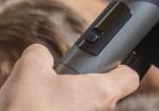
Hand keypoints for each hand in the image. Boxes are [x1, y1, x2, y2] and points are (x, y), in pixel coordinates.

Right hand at [0, 44, 139, 110]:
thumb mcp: (28, 70)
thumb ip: (40, 53)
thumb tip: (41, 54)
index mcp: (99, 92)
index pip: (130, 77)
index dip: (123, 65)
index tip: (112, 62)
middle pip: (105, 94)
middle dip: (86, 85)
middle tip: (65, 80)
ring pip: (87, 110)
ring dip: (72, 103)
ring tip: (46, 100)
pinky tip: (41, 110)